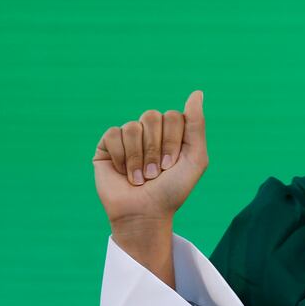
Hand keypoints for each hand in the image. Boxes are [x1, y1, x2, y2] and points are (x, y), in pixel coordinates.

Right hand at [92, 90, 207, 230]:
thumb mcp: (195, 158)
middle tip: (156, 173)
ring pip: (133, 127)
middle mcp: (150, 131)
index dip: (172, 142)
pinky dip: (122, 157)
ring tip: (141, 177)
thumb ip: (196, 124)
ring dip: (139, 157)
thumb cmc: (173, 189)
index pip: (173, 115)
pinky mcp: (106, 146)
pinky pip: (113, 134)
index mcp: (172, 132)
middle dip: (156, 149)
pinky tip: (124, 173)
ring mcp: (128, 138)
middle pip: (151, 116)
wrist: (146, 213)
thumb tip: (197, 92)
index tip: (172, 166)